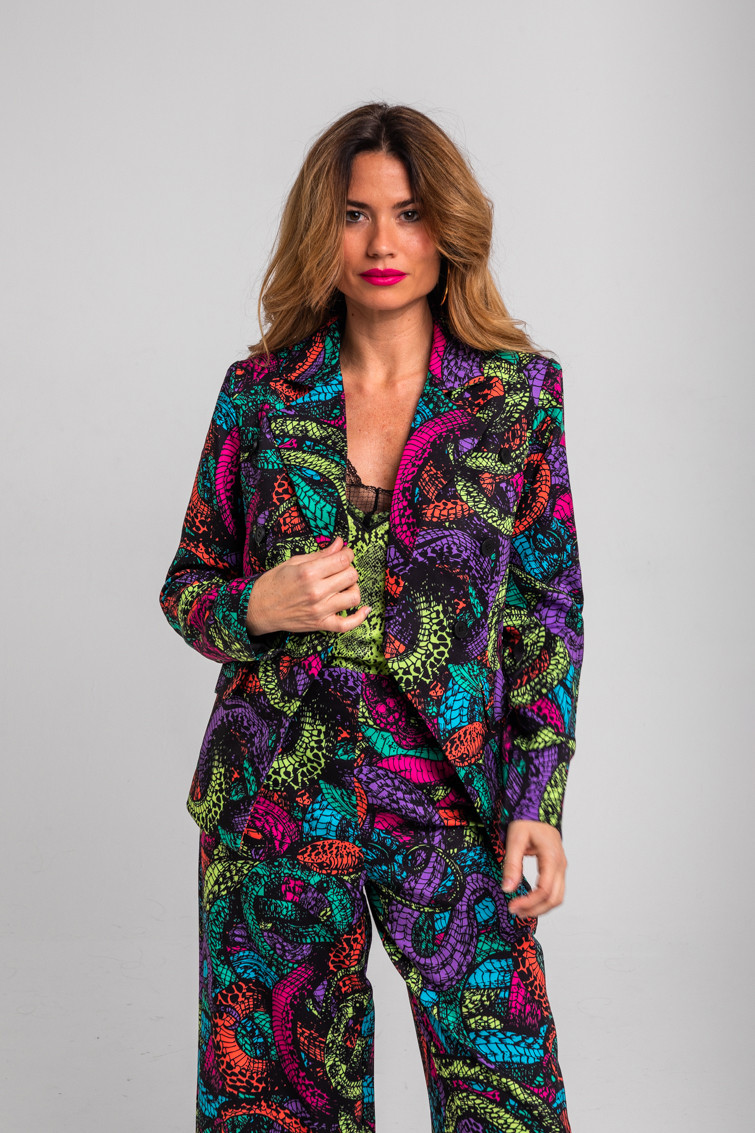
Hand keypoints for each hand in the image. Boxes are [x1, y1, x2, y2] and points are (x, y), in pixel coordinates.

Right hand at [245, 536, 371, 635]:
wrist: (258, 608)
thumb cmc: (274, 583)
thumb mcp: (295, 562)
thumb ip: (321, 554)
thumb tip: (340, 543)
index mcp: (309, 572)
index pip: (343, 559)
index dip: (348, 554)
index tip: (344, 554)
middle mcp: (316, 591)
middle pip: (351, 576)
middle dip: (349, 569)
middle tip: (340, 570)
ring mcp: (320, 610)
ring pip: (354, 596)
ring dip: (353, 589)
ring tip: (343, 586)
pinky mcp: (320, 624)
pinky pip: (347, 624)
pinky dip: (359, 618)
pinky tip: (364, 609)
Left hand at [501, 819, 566, 917]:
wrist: (536, 810)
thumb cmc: (526, 821)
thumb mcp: (514, 839)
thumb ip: (512, 864)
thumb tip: (507, 889)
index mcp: (552, 857)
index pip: (545, 889)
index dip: (529, 902)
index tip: (512, 906)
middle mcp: (560, 865)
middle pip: (554, 898)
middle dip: (535, 909)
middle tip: (515, 911)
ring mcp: (561, 867)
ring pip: (558, 898)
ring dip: (541, 908)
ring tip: (521, 910)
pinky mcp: (557, 869)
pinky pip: (556, 891)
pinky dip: (544, 900)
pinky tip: (529, 901)